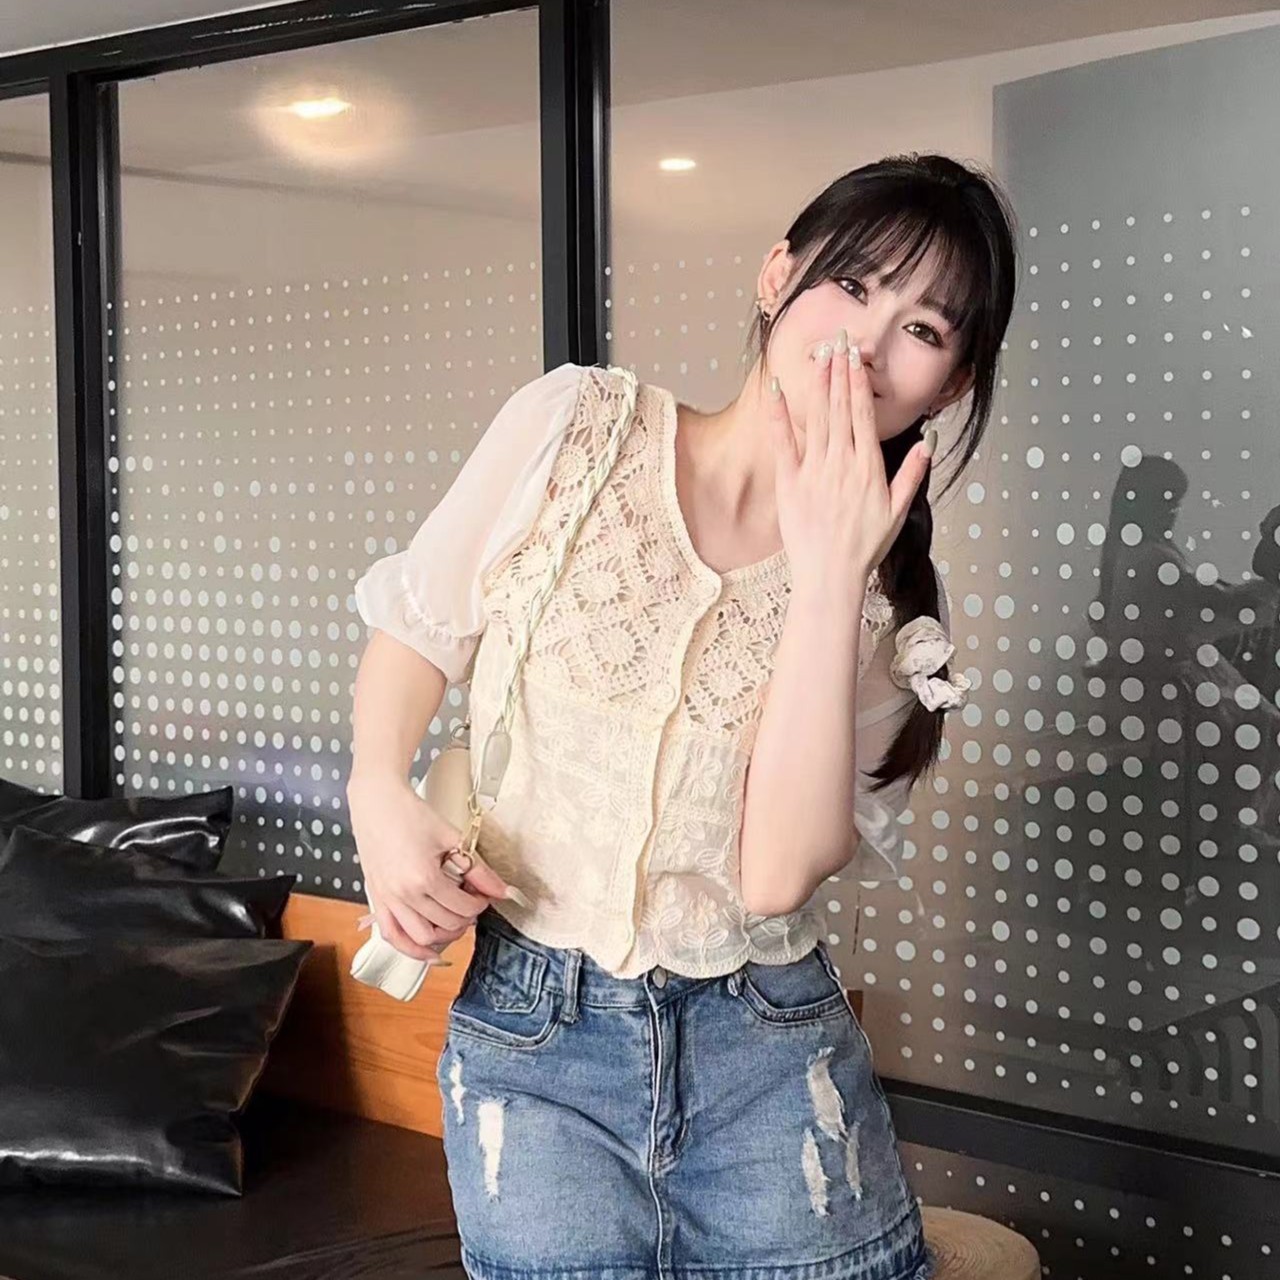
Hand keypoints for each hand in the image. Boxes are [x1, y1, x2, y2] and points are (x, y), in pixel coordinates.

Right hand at [346, 772, 511, 961]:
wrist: (377, 802)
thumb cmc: (410, 814)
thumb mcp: (451, 837)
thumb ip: (478, 868)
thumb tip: (500, 889)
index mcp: (424, 878)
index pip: (463, 907)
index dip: (480, 903)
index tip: (483, 894)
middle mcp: (403, 895)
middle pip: (446, 924)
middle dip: (466, 918)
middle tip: (471, 902)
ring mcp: (387, 900)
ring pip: (422, 938)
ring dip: (444, 935)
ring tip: (455, 921)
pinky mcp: (377, 899)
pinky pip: (392, 936)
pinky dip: (410, 949)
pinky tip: (428, 951)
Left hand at [766, 328, 933, 598]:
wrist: (830, 577)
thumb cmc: (864, 548)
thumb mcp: (897, 513)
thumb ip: (910, 476)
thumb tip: (926, 445)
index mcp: (868, 467)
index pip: (862, 414)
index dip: (858, 382)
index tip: (856, 356)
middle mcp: (842, 463)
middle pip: (840, 408)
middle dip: (839, 371)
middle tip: (838, 340)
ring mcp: (814, 471)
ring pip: (817, 418)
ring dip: (817, 383)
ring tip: (818, 354)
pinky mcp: (790, 483)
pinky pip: (783, 442)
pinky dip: (778, 414)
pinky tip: (775, 389)